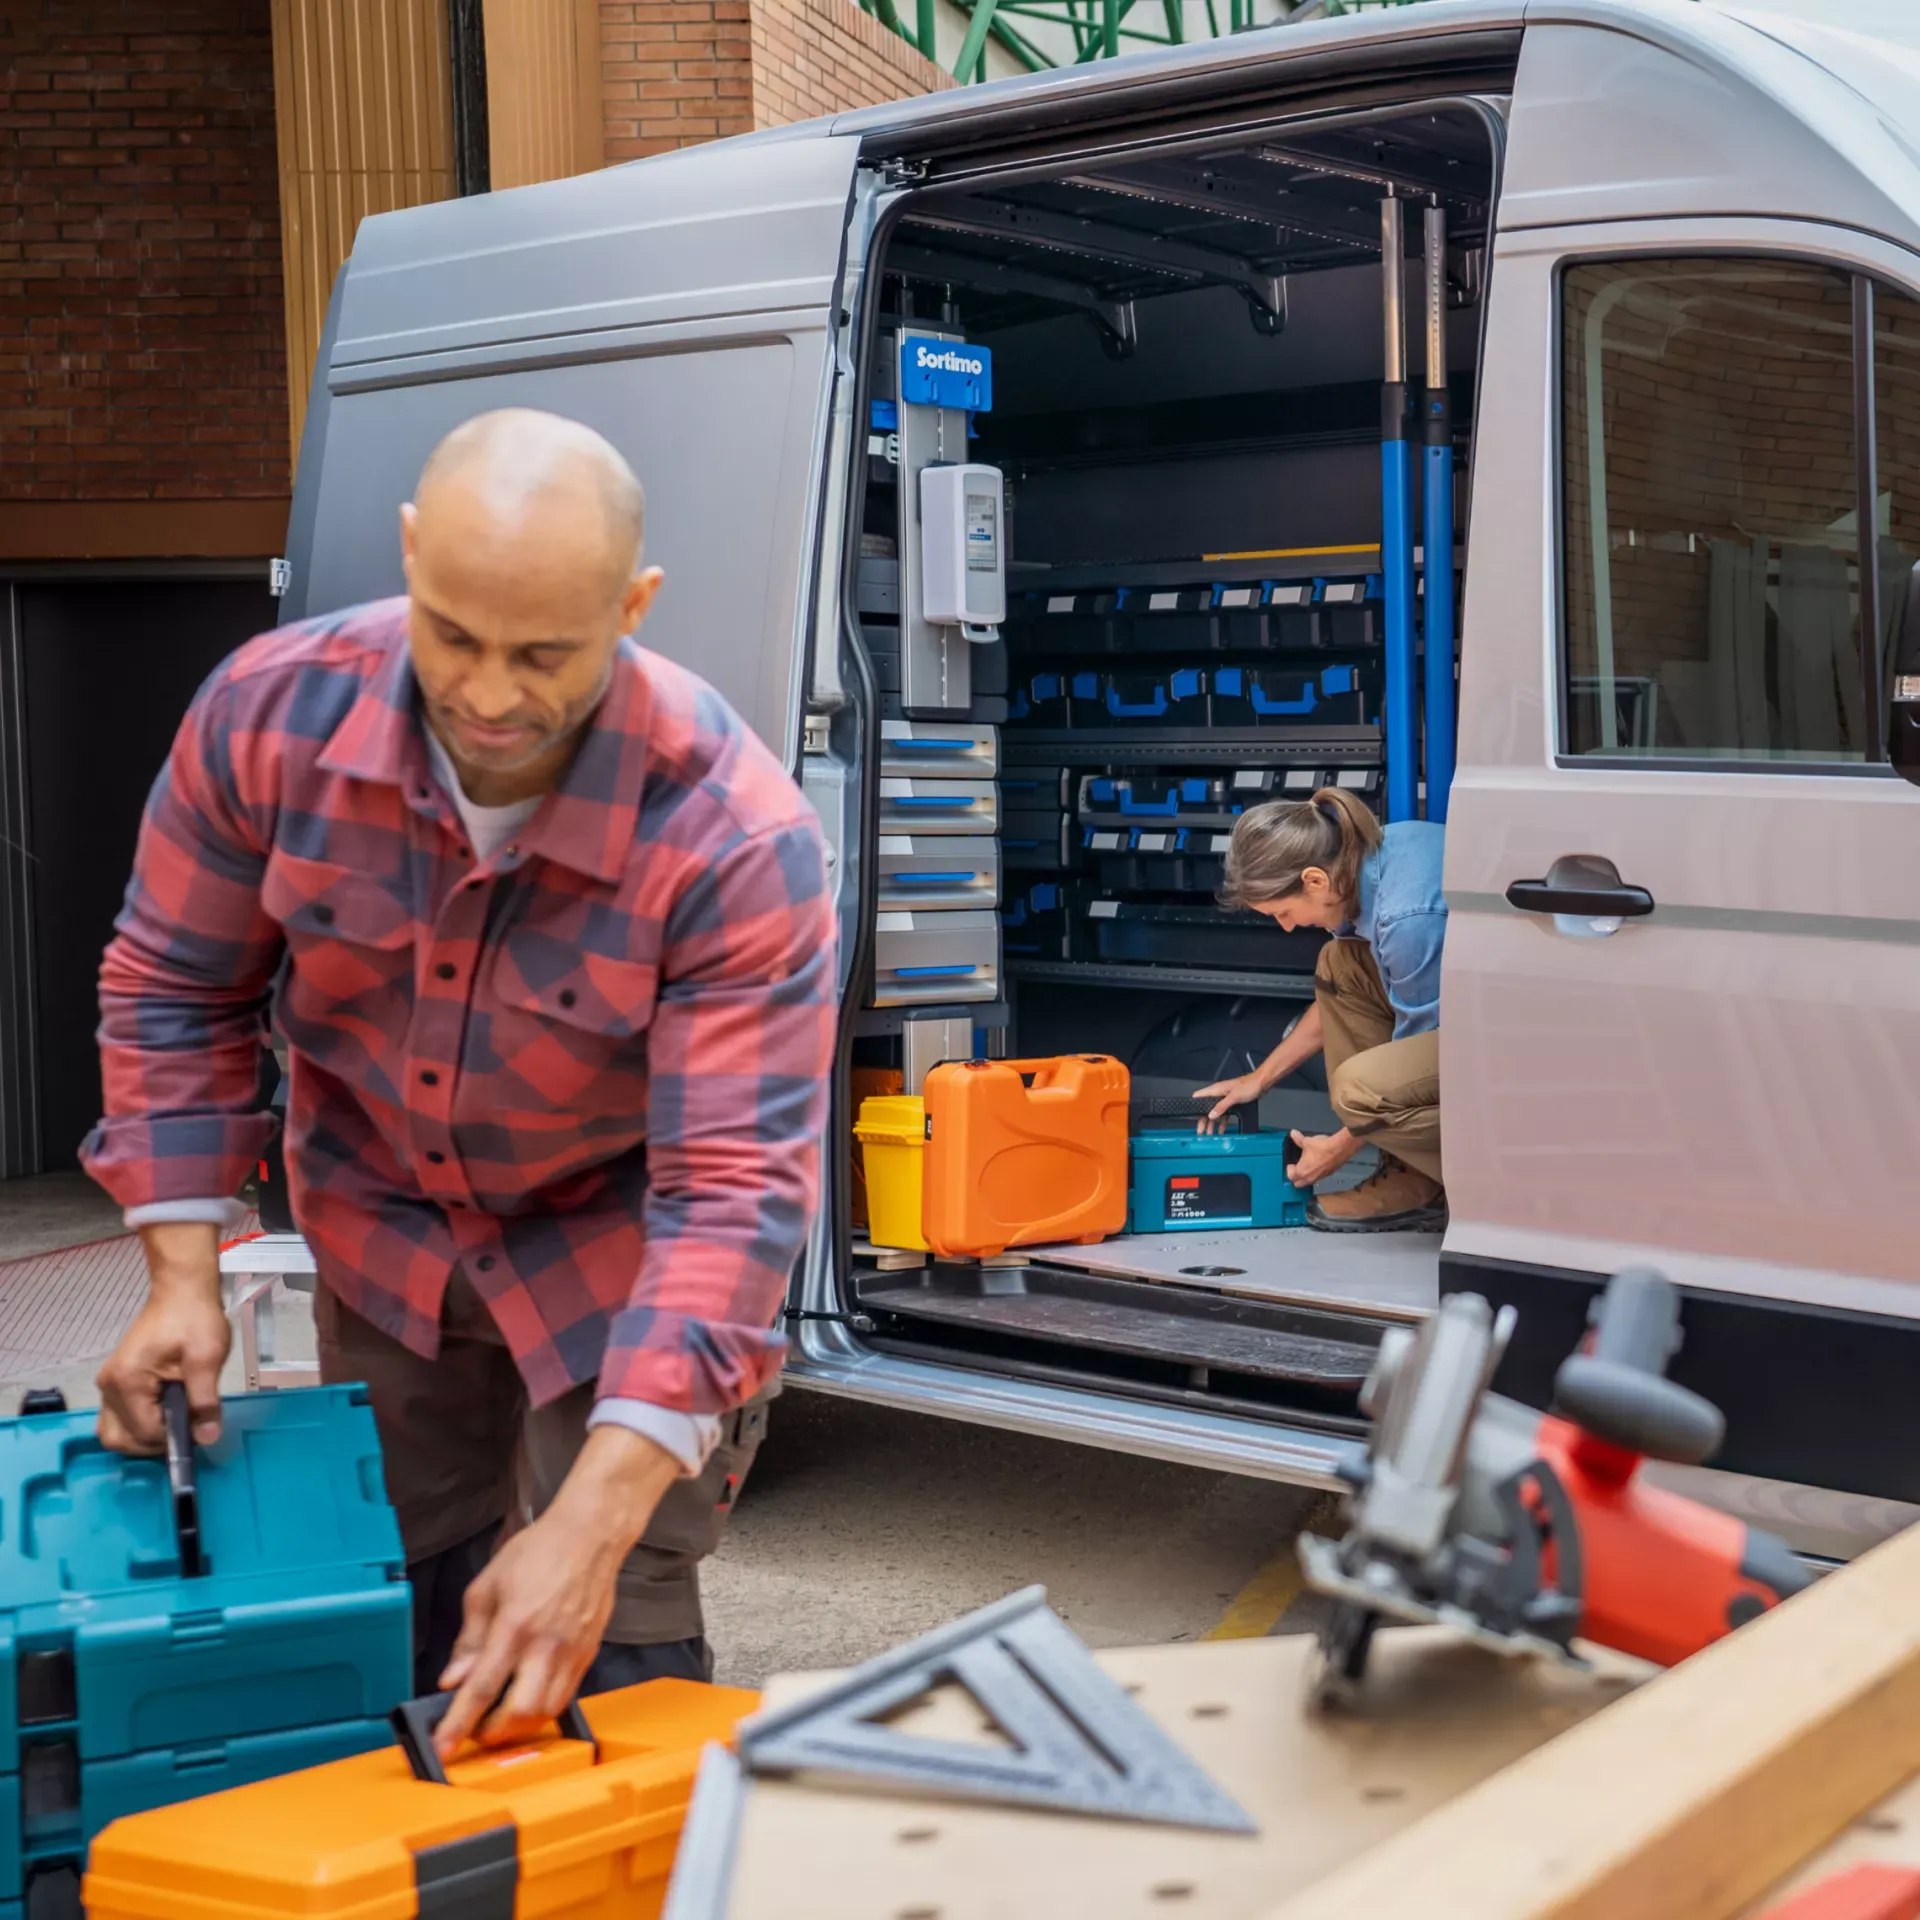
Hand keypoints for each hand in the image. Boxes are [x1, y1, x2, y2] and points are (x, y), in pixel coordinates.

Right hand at [97, 1223, 229, 1453]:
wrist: (182, 1291)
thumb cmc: (195, 1319)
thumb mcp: (207, 1358)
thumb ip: (204, 1401)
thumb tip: (206, 1437)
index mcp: (127, 1381)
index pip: (144, 1432)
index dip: (173, 1438)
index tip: (198, 1426)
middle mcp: (108, 1387)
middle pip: (120, 1439)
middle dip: (154, 1444)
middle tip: (186, 1428)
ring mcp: (108, 1385)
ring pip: (115, 1432)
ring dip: (144, 1437)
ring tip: (177, 1421)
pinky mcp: (115, 1382)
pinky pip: (119, 1418)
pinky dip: (139, 1425)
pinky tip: (166, 1413)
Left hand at [434, 1425, 677, 1758]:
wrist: (590, 1535)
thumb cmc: (539, 1551)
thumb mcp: (487, 1586)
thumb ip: (468, 1638)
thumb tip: (454, 1679)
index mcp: (514, 1625)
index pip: (482, 1687)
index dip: (459, 1723)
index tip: (444, 1747)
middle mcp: (546, 1645)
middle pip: (520, 1712)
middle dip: (493, 1733)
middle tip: (475, 1731)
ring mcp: (572, 1651)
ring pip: (547, 1711)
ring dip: (520, 1726)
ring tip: (502, 1719)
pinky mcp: (589, 1652)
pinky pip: (567, 1695)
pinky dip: (544, 1708)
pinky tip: (529, 1699)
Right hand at [1193, 1072, 1267, 1132]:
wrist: (1261, 1083)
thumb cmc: (1249, 1086)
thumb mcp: (1234, 1097)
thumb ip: (1221, 1106)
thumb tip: (1211, 1115)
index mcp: (1216, 1089)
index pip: (1199, 1097)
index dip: (1194, 1107)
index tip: (1194, 1118)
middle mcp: (1218, 1094)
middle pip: (1206, 1108)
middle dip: (1203, 1120)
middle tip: (1202, 1132)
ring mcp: (1225, 1099)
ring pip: (1215, 1112)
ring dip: (1213, 1123)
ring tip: (1211, 1134)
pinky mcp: (1232, 1103)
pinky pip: (1224, 1114)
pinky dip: (1222, 1122)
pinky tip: (1222, 1130)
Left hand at [1288, 1128, 1358, 1188]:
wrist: (1340, 1148)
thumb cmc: (1322, 1147)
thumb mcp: (1306, 1141)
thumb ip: (1298, 1139)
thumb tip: (1293, 1134)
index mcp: (1301, 1171)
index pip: (1290, 1177)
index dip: (1289, 1170)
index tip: (1291, 1164)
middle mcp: (1310, 1178)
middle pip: (1299, 1184)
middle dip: (1296, 1177)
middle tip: (1296, 1167)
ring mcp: (1320, 1177)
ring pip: (1309, 1181)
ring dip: (1306, 1176)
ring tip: (1307, 1165)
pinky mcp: (1328, 1174)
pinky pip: (1319, 1177)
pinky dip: (1316, 1173)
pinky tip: (1318, 1164)